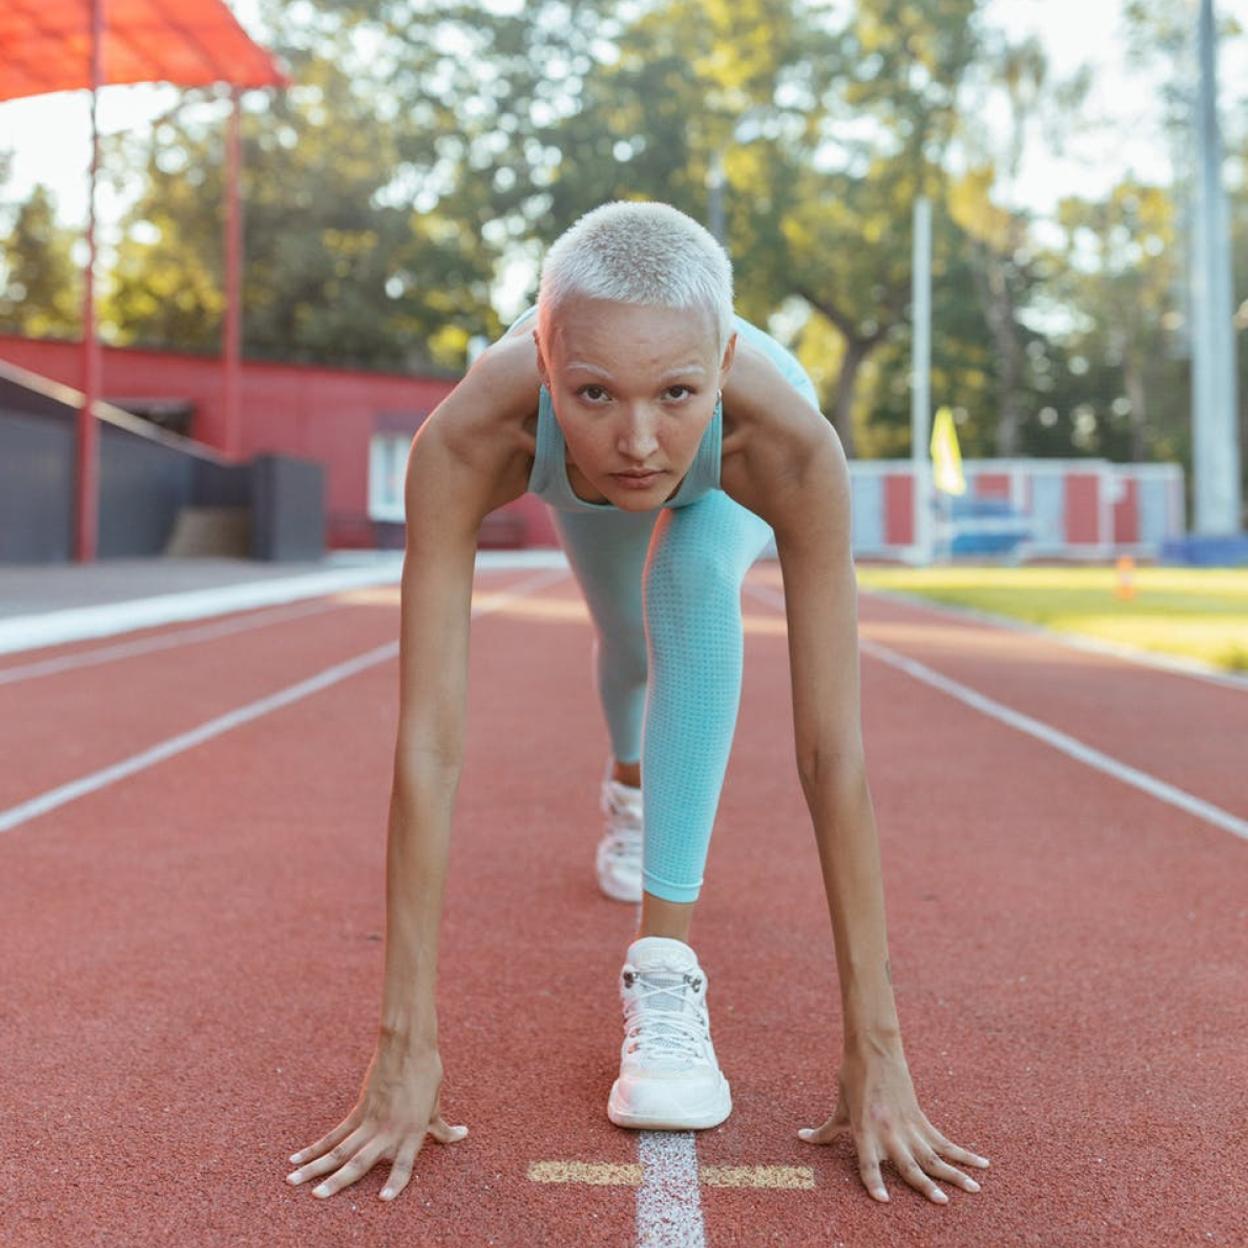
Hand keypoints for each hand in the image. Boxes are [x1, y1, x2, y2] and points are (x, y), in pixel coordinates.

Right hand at [285, 1039, 467, 1201]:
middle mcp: (389, 1131)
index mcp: (413, 1132)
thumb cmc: (427, 1073)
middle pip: (358, 1162)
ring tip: (293, 1181)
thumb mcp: (436, 1104)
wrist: (409, 1044)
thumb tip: (460, 1136)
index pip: (405, 1165)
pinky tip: (297, 1157)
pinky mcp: (359, 1109)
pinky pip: (335, 1133)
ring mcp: (371, 1120)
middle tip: (317, 1197)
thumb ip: (441, 1127)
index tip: (383, 1200)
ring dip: (315, 1167)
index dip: (395, 1183)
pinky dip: (316, 1146)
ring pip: (338, 1150)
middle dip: (337, 1182)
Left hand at [797, 1042, 988, 1204]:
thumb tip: (801, 1138)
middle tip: (941, 1203)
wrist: (873, 1049)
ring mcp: (908, 1126)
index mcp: (865, 1130)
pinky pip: (944, 1140)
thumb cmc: (852, 1078)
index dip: (873, 1181)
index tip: (882, 1200)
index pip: (868, 1163)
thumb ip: (826, 1131)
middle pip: (909, 1164)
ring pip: (934, 1155)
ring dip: (954, 1174)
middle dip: (925, 1185)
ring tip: (973, 1191)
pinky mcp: (921, 1118)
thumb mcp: (839, 1107)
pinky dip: (964, 1153)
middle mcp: (888, 1132)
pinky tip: (983, 1164)